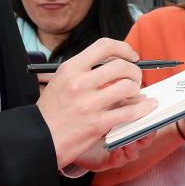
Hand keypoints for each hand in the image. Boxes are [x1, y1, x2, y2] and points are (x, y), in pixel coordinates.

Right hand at [37, 38, 156, 168]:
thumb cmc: (50, 111)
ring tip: (135, 94)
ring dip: (137, 90)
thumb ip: (83, 70)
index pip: (104, 46)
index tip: (131, 55)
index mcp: (71, 68)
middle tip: (135, 78)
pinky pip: (129, 112)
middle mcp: (80, 83)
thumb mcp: (60, 80)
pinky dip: (143, 108)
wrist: (38, 139)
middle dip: (134, 71)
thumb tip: (111, 62)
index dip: (123, 48)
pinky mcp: (98, 123)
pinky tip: (147, 106)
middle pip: (121, 66)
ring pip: (128, 87)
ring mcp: (89, 104)